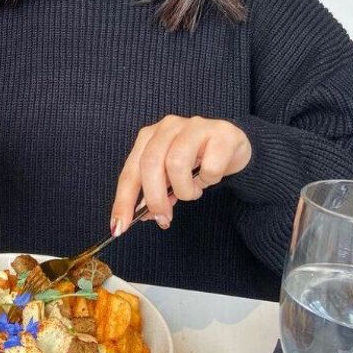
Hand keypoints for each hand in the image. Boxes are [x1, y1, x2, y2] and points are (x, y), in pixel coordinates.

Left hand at [111, 115, 251, 234]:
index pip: (130, 171)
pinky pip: (210, 168)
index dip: (123, 200)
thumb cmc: (197, 162)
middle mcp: (167, 126)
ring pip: (177, 164)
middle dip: (154, 198)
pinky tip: (211, 177)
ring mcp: (194, 126)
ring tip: (193, 192)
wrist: (234, 147)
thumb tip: (146, 215)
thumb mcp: (171, 177)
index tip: (119, 227)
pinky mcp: (221, 133)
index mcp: (149, 136)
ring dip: (185, 190)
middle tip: (163, 218)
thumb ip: (157, 191)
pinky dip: (209, 181)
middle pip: (150, 164)